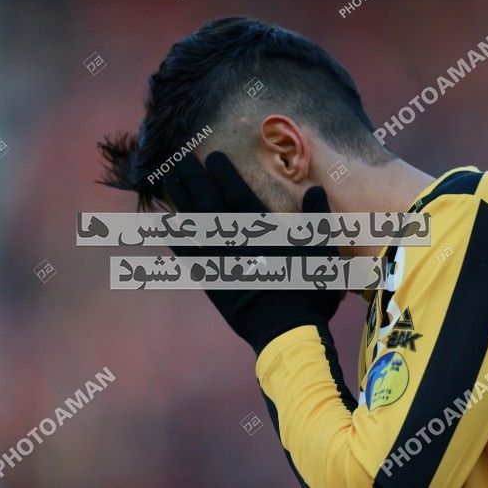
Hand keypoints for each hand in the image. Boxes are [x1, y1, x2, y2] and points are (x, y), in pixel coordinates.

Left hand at [163, 152, 343, 353]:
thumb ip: (316, 218)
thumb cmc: (309, 292)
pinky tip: (165, 224)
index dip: (225, 174)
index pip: (238, 194)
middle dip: (196, 179)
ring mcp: (220, 261)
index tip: (213, 156)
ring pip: (195, 225)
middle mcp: (236, 242)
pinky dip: (177, 238)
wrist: (287, 332)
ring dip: (182, 200)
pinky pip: (188, 255)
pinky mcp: (212, 281)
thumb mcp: (322, 253)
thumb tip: (315, 187)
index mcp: (262, 232)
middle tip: (180, 159)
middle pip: (210, 203)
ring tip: (169, 179)